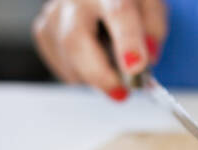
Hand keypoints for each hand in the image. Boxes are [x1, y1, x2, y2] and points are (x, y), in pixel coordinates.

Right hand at [32, 0, 167, 101]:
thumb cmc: (127, 0)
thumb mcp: (151, 6)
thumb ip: (154, 30)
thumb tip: (144, 61)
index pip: (118, 13)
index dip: (127, 43)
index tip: (135, 68)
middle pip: (75, 39)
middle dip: (99, 73)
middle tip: (120, 93)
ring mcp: (55, 13)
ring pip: (67, 56)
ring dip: (92, 77)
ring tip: (113, 76)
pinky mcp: (43, 29)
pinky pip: (60, 64)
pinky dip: (81, 75)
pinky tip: (95, 67)